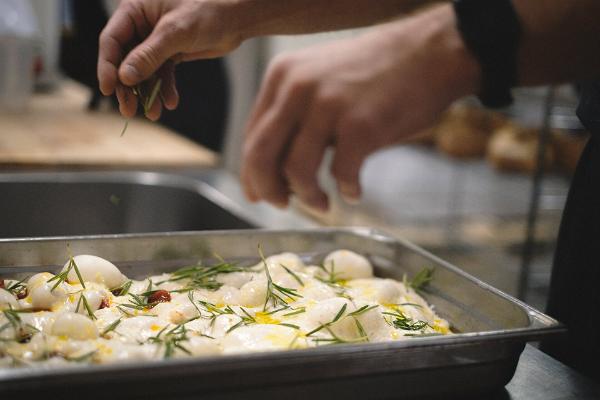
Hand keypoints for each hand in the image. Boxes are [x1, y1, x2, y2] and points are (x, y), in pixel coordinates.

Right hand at [98, 0, 242, 119]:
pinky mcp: (170, 52)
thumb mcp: (177, 32)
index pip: (112, 40)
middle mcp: (141, 25)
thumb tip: (125, 77)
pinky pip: (161, 73)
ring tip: (153, 113)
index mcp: (134, 10)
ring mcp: (155, 40)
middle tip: (128, 110)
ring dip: (147, 92)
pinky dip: (164, 88)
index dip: (107, 66)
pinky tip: (171, 102)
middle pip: (124, 59)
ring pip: (143, 71)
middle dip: (128, 86)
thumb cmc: (208, 11)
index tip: (108, 90)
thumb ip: (150, 54)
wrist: (237, 17)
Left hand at [241, 4, 479, 210]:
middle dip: (267, 190)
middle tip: (284, 204)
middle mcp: (297, 88)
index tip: (259, 193)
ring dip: (307, 197)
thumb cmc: (378, 71)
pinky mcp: (360, 126)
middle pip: (261, 155)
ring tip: (322, 203)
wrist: (431, 52)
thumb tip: (279, 167)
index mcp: (283, 76)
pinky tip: (354, 191)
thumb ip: (295, 113)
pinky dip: (347, 190)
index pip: (251, 136)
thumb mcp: (321, 78)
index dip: (251, 173)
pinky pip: (341, 174)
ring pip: (295, 171)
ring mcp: (328, 106)